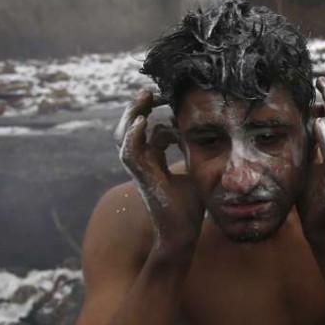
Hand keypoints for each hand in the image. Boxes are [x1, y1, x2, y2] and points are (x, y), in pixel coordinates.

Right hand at [115, 89, 203, 251]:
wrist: (183, 234)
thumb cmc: (189, 207)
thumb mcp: (194, 172)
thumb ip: (191, 154)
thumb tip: (200, 135)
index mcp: (154, 161)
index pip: (149, 130)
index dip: (157, 114)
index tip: (169, 100)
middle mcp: (144, 163)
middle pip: (131, 129)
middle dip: (138, 108)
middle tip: (150, 91)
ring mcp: (141, 171)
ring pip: (125, 138)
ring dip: (132, 116)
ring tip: (143, 98)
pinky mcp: (143, 179)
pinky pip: (130, 154)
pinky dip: (134, 137)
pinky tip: (143, 122)